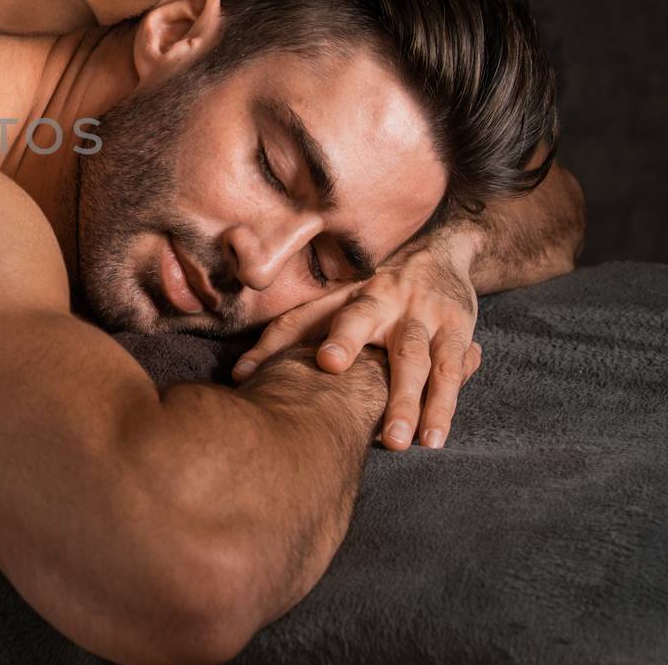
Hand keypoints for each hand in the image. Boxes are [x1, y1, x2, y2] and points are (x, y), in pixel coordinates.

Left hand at [231, 238, 484, 450]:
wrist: (442, 251)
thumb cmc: (373, 290)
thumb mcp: (334, 300)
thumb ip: (292, 333)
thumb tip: (239, 375)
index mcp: (341, 293)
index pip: (299, 317)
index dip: (274, 340)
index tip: (248, 371)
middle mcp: (378, 298)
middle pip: (358, 318)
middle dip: (344, 340)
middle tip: (328, 366)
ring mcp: (420, 314)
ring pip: (412, 357)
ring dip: (404, 399)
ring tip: (394, 442)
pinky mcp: (455, 331)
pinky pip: (449, 372)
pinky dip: (442, 406)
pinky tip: (432, 438)